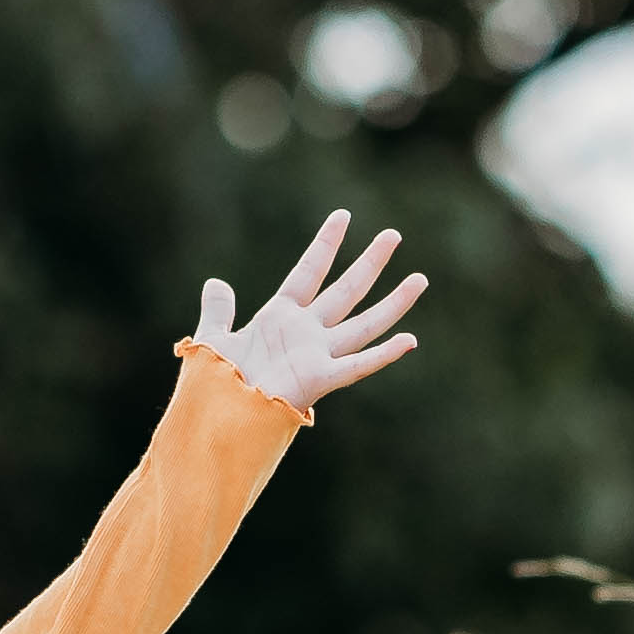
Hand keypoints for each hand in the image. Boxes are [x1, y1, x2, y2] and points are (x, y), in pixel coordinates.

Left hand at [192, 212, 427, 412]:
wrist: (215, 417)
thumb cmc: (214, 386)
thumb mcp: (213, 339)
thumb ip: (217, 311)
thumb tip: (216, 283)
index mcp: (280, 317)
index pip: (308, 272)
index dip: (325, 245)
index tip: (343, 216)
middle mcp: (305, 333)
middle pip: (346, 291)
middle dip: (370, 263)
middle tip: (394, 235)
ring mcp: (316, 356)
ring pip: (363, 325)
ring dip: (393, 304)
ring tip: (420, 279)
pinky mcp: (318, 380)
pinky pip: (357, 366)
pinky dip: (383, 355)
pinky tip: (410, 340)